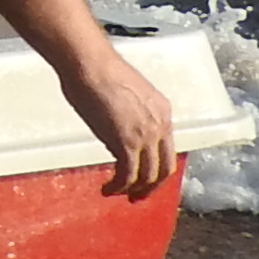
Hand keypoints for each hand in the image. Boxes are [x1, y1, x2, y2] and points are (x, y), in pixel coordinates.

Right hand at [54, 36, 178, 198]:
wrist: (91, 64)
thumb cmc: (99, 70)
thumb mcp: (126, 92)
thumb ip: (130, 113)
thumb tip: (117, 127)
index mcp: (162, 110)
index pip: (167, 148)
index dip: (157, 166)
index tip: (145, 175)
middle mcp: (160, 125)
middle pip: (164, 167)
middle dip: (152, 186)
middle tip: (138, 195)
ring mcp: (145, 136)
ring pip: (148, 175)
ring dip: (134, 189)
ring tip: (120, 194)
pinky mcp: (127, 144)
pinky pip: (127, 174)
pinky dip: (119, 186)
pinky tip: (109, 188)